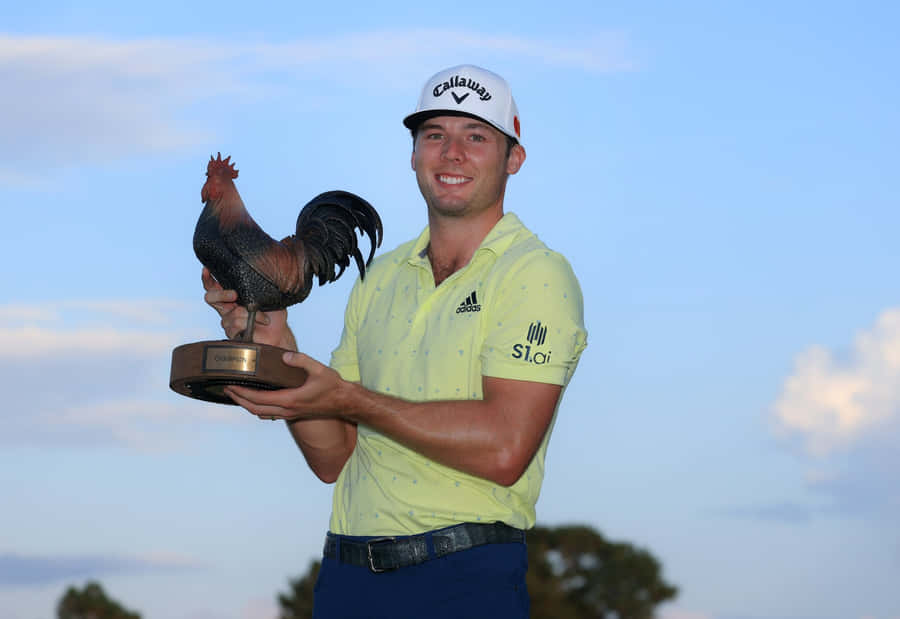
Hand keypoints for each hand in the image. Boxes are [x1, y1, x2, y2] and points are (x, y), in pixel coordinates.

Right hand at [201, 267, 288, 346]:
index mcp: (232, 297)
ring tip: (263, 317)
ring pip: (231, 313)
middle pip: (210, 297)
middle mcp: (227, 308)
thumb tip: (261, 269)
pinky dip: (250, 323)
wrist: (279, 334)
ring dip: (250, 314)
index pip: (213, 286)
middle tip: (235, 295)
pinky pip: (235, 325)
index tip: (207, 270)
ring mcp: (228, 322)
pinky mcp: (232, 333)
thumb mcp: (269, 295)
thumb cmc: (274, 314)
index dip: (207, 278)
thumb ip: (261, 285)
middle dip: (221, 294)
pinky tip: (259, 324)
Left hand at [224, 351, 348, 421]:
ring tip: (236, 394)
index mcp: (290, 400)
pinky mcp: (293, 413)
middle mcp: (287, 410)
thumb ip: (302, 361)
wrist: (344, 402)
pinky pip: (269, 414)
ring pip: (261, 414)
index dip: (242, 393)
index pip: (259, 399)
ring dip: (246, 405)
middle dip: (238, 399)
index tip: (230, 385)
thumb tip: (285, 355)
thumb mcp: (319, 369)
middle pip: (255, 409)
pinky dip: (258, 408)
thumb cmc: (333, 387)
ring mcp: (290, 414)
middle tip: (226, 389)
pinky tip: (256, 399)